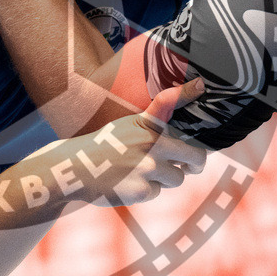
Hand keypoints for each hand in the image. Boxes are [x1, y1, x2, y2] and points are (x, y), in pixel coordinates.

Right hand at [88, 80, 206, 205]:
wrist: (76, 169)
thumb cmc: (106, 147)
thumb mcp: (128, 126)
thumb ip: (156, 125)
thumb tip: (185, 134)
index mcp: (146, 125)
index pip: (168, 102)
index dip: (187, 92)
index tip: (200, 83)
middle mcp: (150, 143)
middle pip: (195, 156)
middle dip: (195, 163)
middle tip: (191, 166)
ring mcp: (148, 168)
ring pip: (177, 178)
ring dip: (166, 178)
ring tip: (143, 172)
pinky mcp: (142, 190)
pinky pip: (158, 192)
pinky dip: (147, 190)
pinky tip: (130, 182)